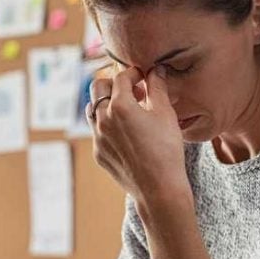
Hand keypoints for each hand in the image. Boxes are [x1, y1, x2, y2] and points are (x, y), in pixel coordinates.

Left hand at [87, 66, 189, 205]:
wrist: (158, 189)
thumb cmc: (166, 150)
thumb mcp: (166, 114)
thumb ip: (158, 87)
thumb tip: (156, 69)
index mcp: (120, 106)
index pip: (121, 77)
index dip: (134, 73)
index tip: (144, 78)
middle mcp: (103, 119)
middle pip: (97, 87)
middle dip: (114, 84)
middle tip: (133, 91)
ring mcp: (97, 138)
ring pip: (93, 109)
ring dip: (107, 103)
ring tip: (128, 111)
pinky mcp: (98, 153)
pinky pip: (97, 131)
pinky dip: (108, 125)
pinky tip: (127, 133)